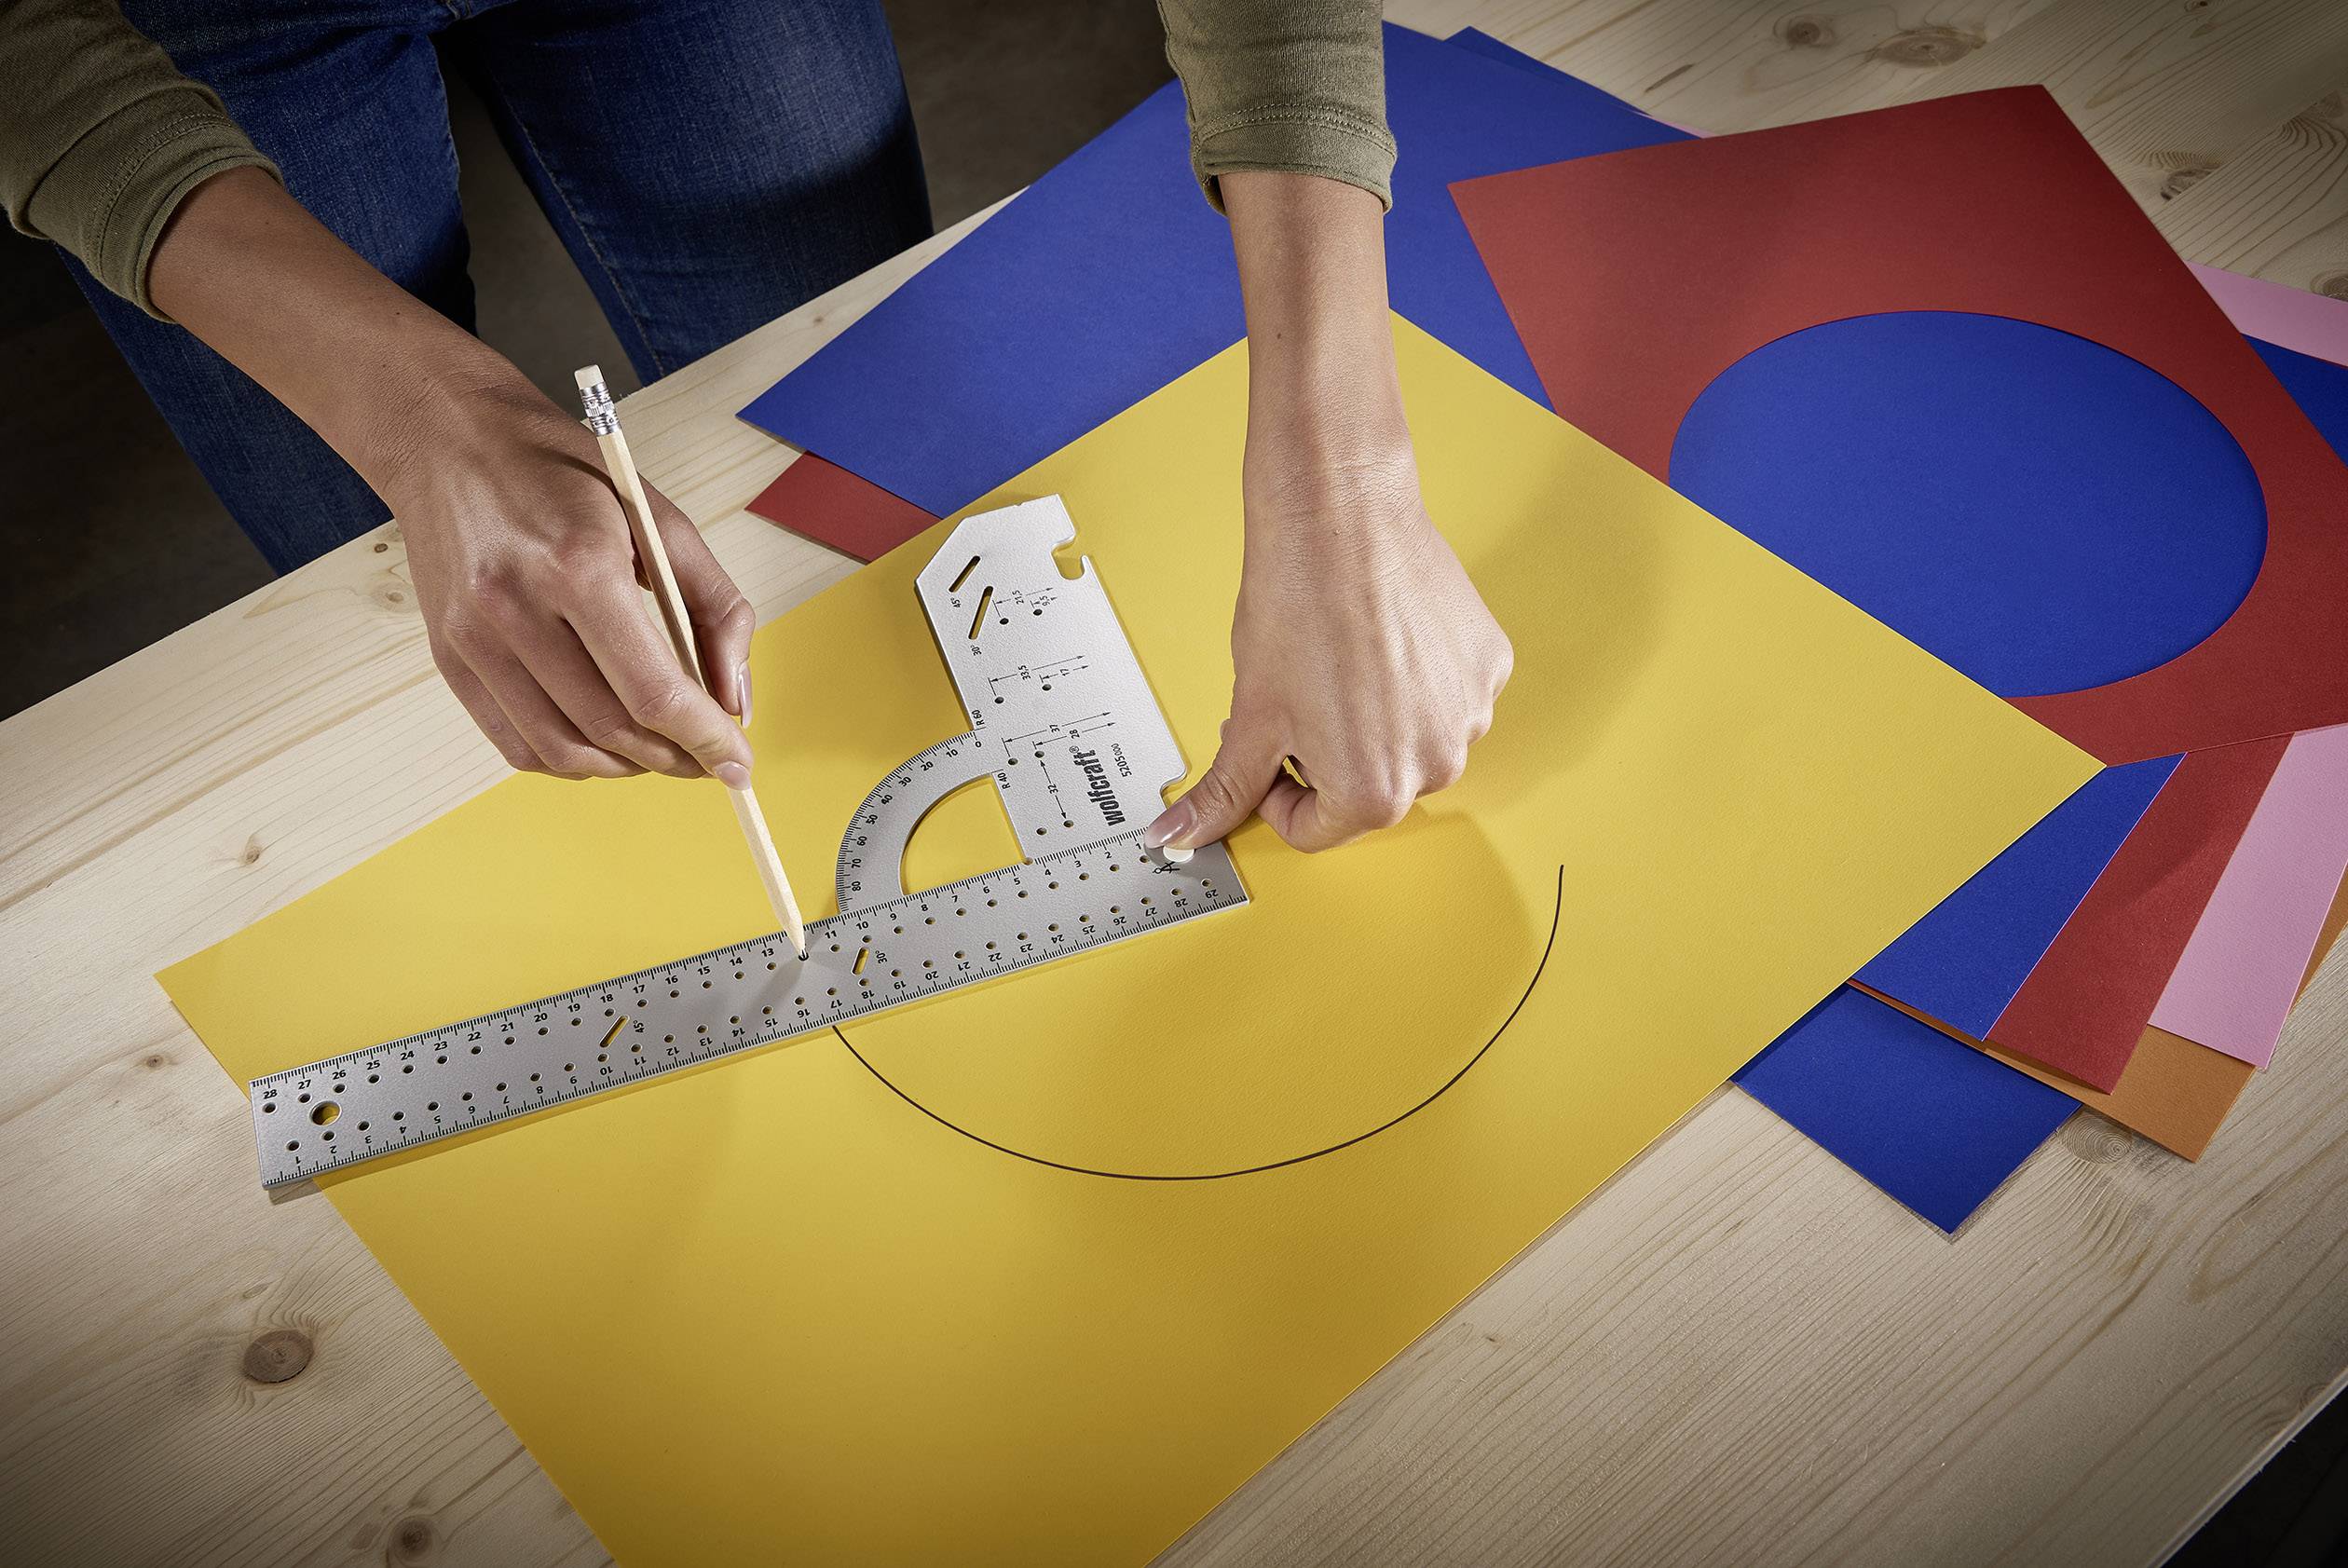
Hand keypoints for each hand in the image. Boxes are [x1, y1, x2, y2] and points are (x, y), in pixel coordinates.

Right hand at [143, 170, 750, 782]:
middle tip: (710, 757)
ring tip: (661, 751)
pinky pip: (518, 744)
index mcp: (580, 566)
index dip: (705, 739)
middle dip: (676, 759)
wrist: (448, 439)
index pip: (654, 691)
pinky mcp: (449, 659)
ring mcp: (474, 640)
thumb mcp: (662, 519)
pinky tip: (604, 742)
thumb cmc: (564, 473)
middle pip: (612, 729)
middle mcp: (517, 609)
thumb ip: (715, 607)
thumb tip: (736, 699)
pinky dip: (572, 760)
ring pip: (565, 751)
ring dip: (626, 768)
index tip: (739, 764)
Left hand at [1146, 454, 1511, 852]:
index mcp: (1373, 793)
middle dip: (1325, 756)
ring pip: (1409, 744)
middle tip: (1298, 697)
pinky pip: (1445, 698)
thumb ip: (1223, 790)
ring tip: (1337, 665)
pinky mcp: (1489, 666)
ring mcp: (1470, 713)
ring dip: (1372, 721)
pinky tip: (1380, 642)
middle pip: (1366, 790)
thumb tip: (1179, 834)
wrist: (1339, 515)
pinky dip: (1414, 682)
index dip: (1274, 789)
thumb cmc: (1296, 606)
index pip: (1313, 828)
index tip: (1267, 746)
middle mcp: (1435, 765)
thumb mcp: (1248, 716)